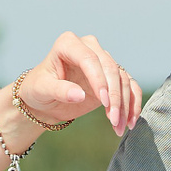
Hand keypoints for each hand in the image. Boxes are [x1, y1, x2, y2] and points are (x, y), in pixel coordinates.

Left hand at [17, 32, 144, 136]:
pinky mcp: (111, 76)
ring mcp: (102, 60)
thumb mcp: (42, 90)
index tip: (104, 102)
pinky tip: (130, 121)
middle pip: (110, 68)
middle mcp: (89, 47)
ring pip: (122, 78)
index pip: (89, 59)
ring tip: (119, 127)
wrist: (44, 99)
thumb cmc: (38, 90)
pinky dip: (132, 103)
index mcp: (68, 43)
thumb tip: (80, 95)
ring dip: (124, 104)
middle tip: (114, 120)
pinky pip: (129, 86)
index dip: (99, 79)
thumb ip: (60, 90)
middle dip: (115, 96)